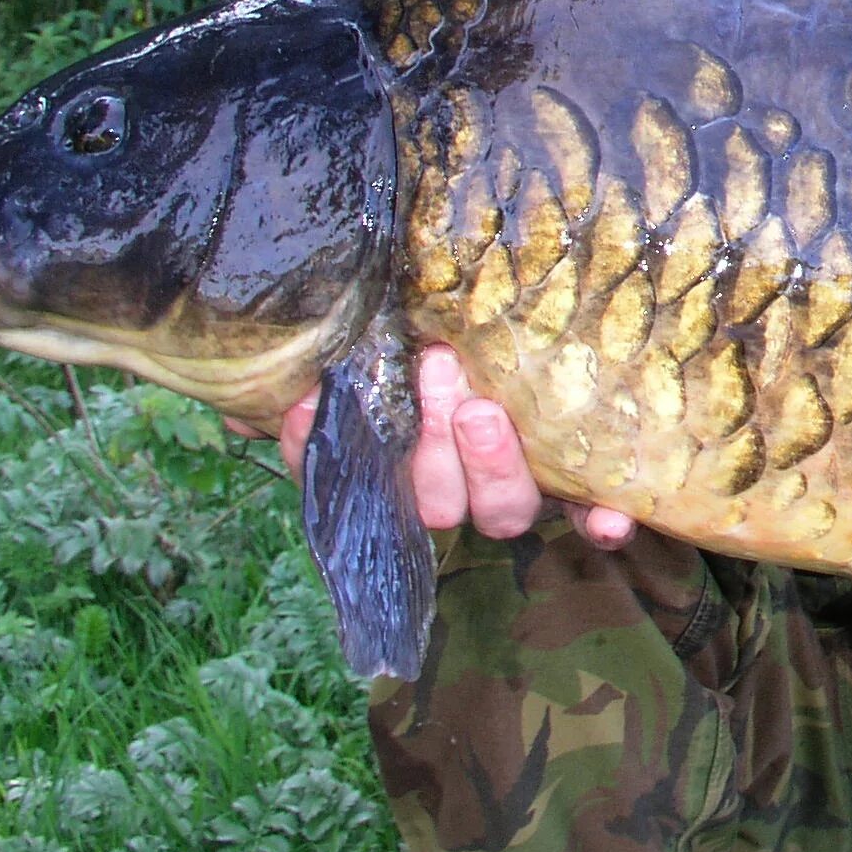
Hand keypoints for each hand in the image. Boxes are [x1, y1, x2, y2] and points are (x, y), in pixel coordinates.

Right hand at [225, 344, 638, 547]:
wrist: (554, 331)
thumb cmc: (457, 337)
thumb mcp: (396, 334)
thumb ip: (334, 361)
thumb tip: (240, 401)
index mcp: (405, 459)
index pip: (353, 476)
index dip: (325, 448)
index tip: (311, 403)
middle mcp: (458, 489)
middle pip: (433, 500)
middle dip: (428, 442)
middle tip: (437, 369)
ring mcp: (520, 494)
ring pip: (501, 512)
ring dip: (491, 466)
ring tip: (485, 409)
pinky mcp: (585, 493)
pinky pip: (592, 517)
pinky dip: (600, 520)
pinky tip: (610, 518)